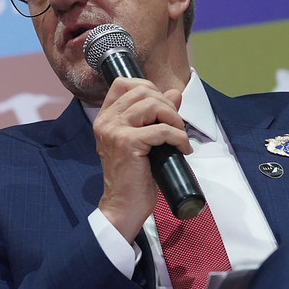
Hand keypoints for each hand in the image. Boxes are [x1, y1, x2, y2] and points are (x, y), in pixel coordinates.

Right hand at [93, 77, 192, 241]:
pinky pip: (162, 129)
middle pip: (142, 90)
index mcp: (105, 118)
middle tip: (176, 125)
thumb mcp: (143, 141)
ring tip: (179, 136)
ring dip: (174, 119)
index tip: (163, 106)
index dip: (148, 87)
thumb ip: (155, 116)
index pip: (123, 83)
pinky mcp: (127, 143)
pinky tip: (183, 149)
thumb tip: (174, 93)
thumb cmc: (132, 177)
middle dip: (166, 104)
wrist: (123, 206)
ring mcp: (114, 131)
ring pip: (152, 105)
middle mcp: (106, 120)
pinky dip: (179, 137)